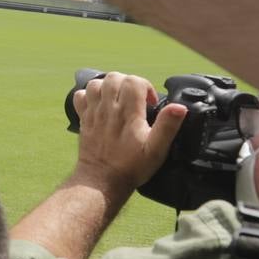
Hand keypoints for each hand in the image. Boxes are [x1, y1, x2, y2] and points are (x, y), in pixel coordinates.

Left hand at [72, 72, 187, 197]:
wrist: (101, 181)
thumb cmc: (131, 166)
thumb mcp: (157, 149)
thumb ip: (167, 126)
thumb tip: (179, 107)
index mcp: (128, 113)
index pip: (134, 81)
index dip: (145, 86)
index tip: (150, 102)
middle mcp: (108, 109)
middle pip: (114, 78)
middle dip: (127, 83)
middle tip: (135, 99)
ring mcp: (93, 113)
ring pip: (96, 84)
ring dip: (108, 87)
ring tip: (118, 99)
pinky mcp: (84, 119)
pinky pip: (80, 97)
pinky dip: (89, 95)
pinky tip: (100, 105)